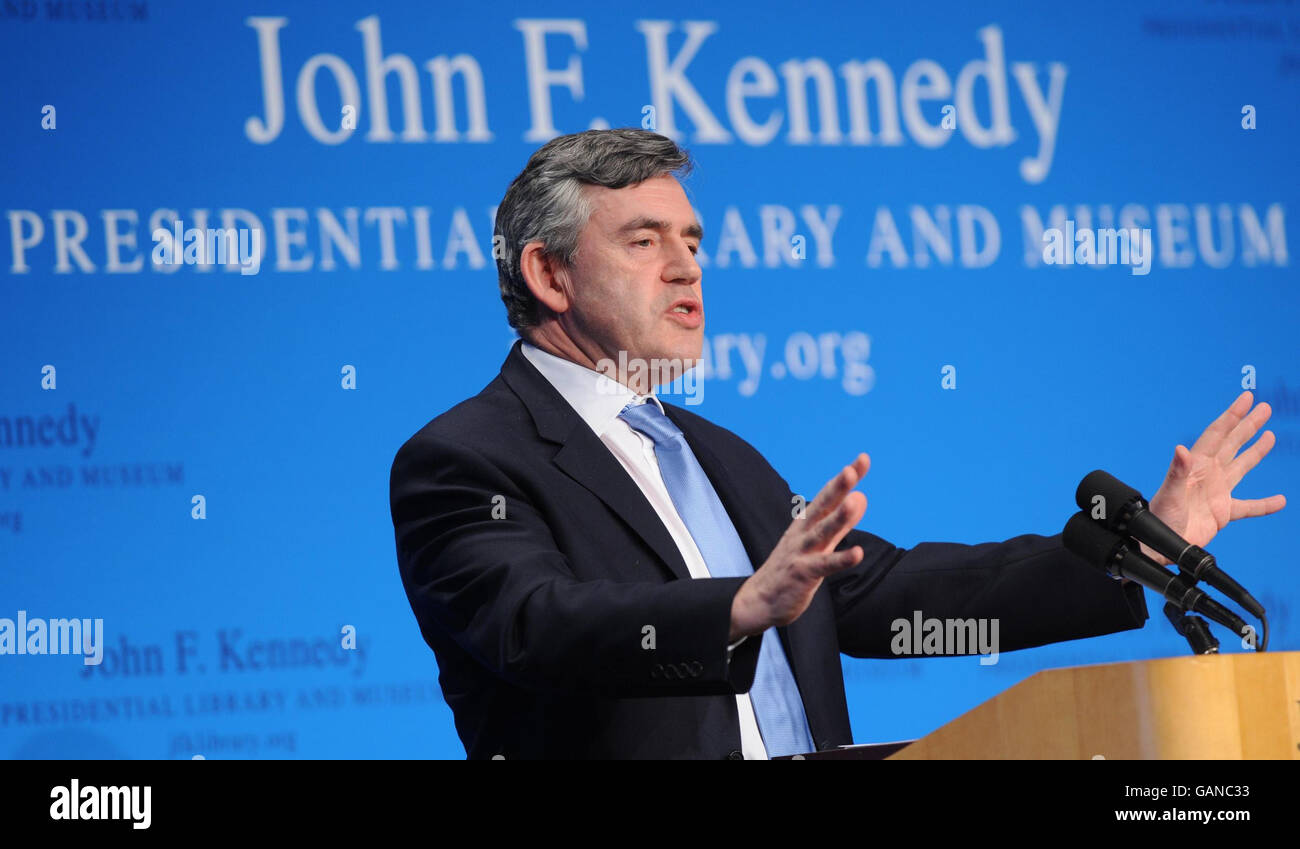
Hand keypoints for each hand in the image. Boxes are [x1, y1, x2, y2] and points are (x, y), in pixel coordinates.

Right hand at [729, 454, 868, 640]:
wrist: (759, 601)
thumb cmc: (790, 569)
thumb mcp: (820, 542)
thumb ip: (842, 522)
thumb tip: (862, 497)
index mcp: (806, 523)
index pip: (828, 496)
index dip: (845, 479)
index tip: (863, 459)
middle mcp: (803, 533)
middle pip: (822, 507)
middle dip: (837, 487)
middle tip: (851, 469)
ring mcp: (801, 553)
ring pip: (821, 532)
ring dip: (837, 517)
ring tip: (853, 501)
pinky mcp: (802, 574)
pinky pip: (824, 566)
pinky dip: (840, 559)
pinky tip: (857, 553)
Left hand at [1146, 391, 1286, 563]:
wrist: (1158, 543)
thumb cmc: (1158, 517)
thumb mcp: (1170, 494)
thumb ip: (1177, 472)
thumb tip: (1181, 449)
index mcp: (1196, 465)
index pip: (1217, 434)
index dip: (1232, 415)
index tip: (1246, 398)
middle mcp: (1208, 474)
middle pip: (1232, 443)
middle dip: (1247, 425)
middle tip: (1264, 408)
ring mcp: (1217, 491)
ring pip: (1242, 466)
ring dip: (1256, 451)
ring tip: (1270, 435)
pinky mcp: (1223, 511)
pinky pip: (1249, 507)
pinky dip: (1264, 504)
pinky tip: (1279, 500)